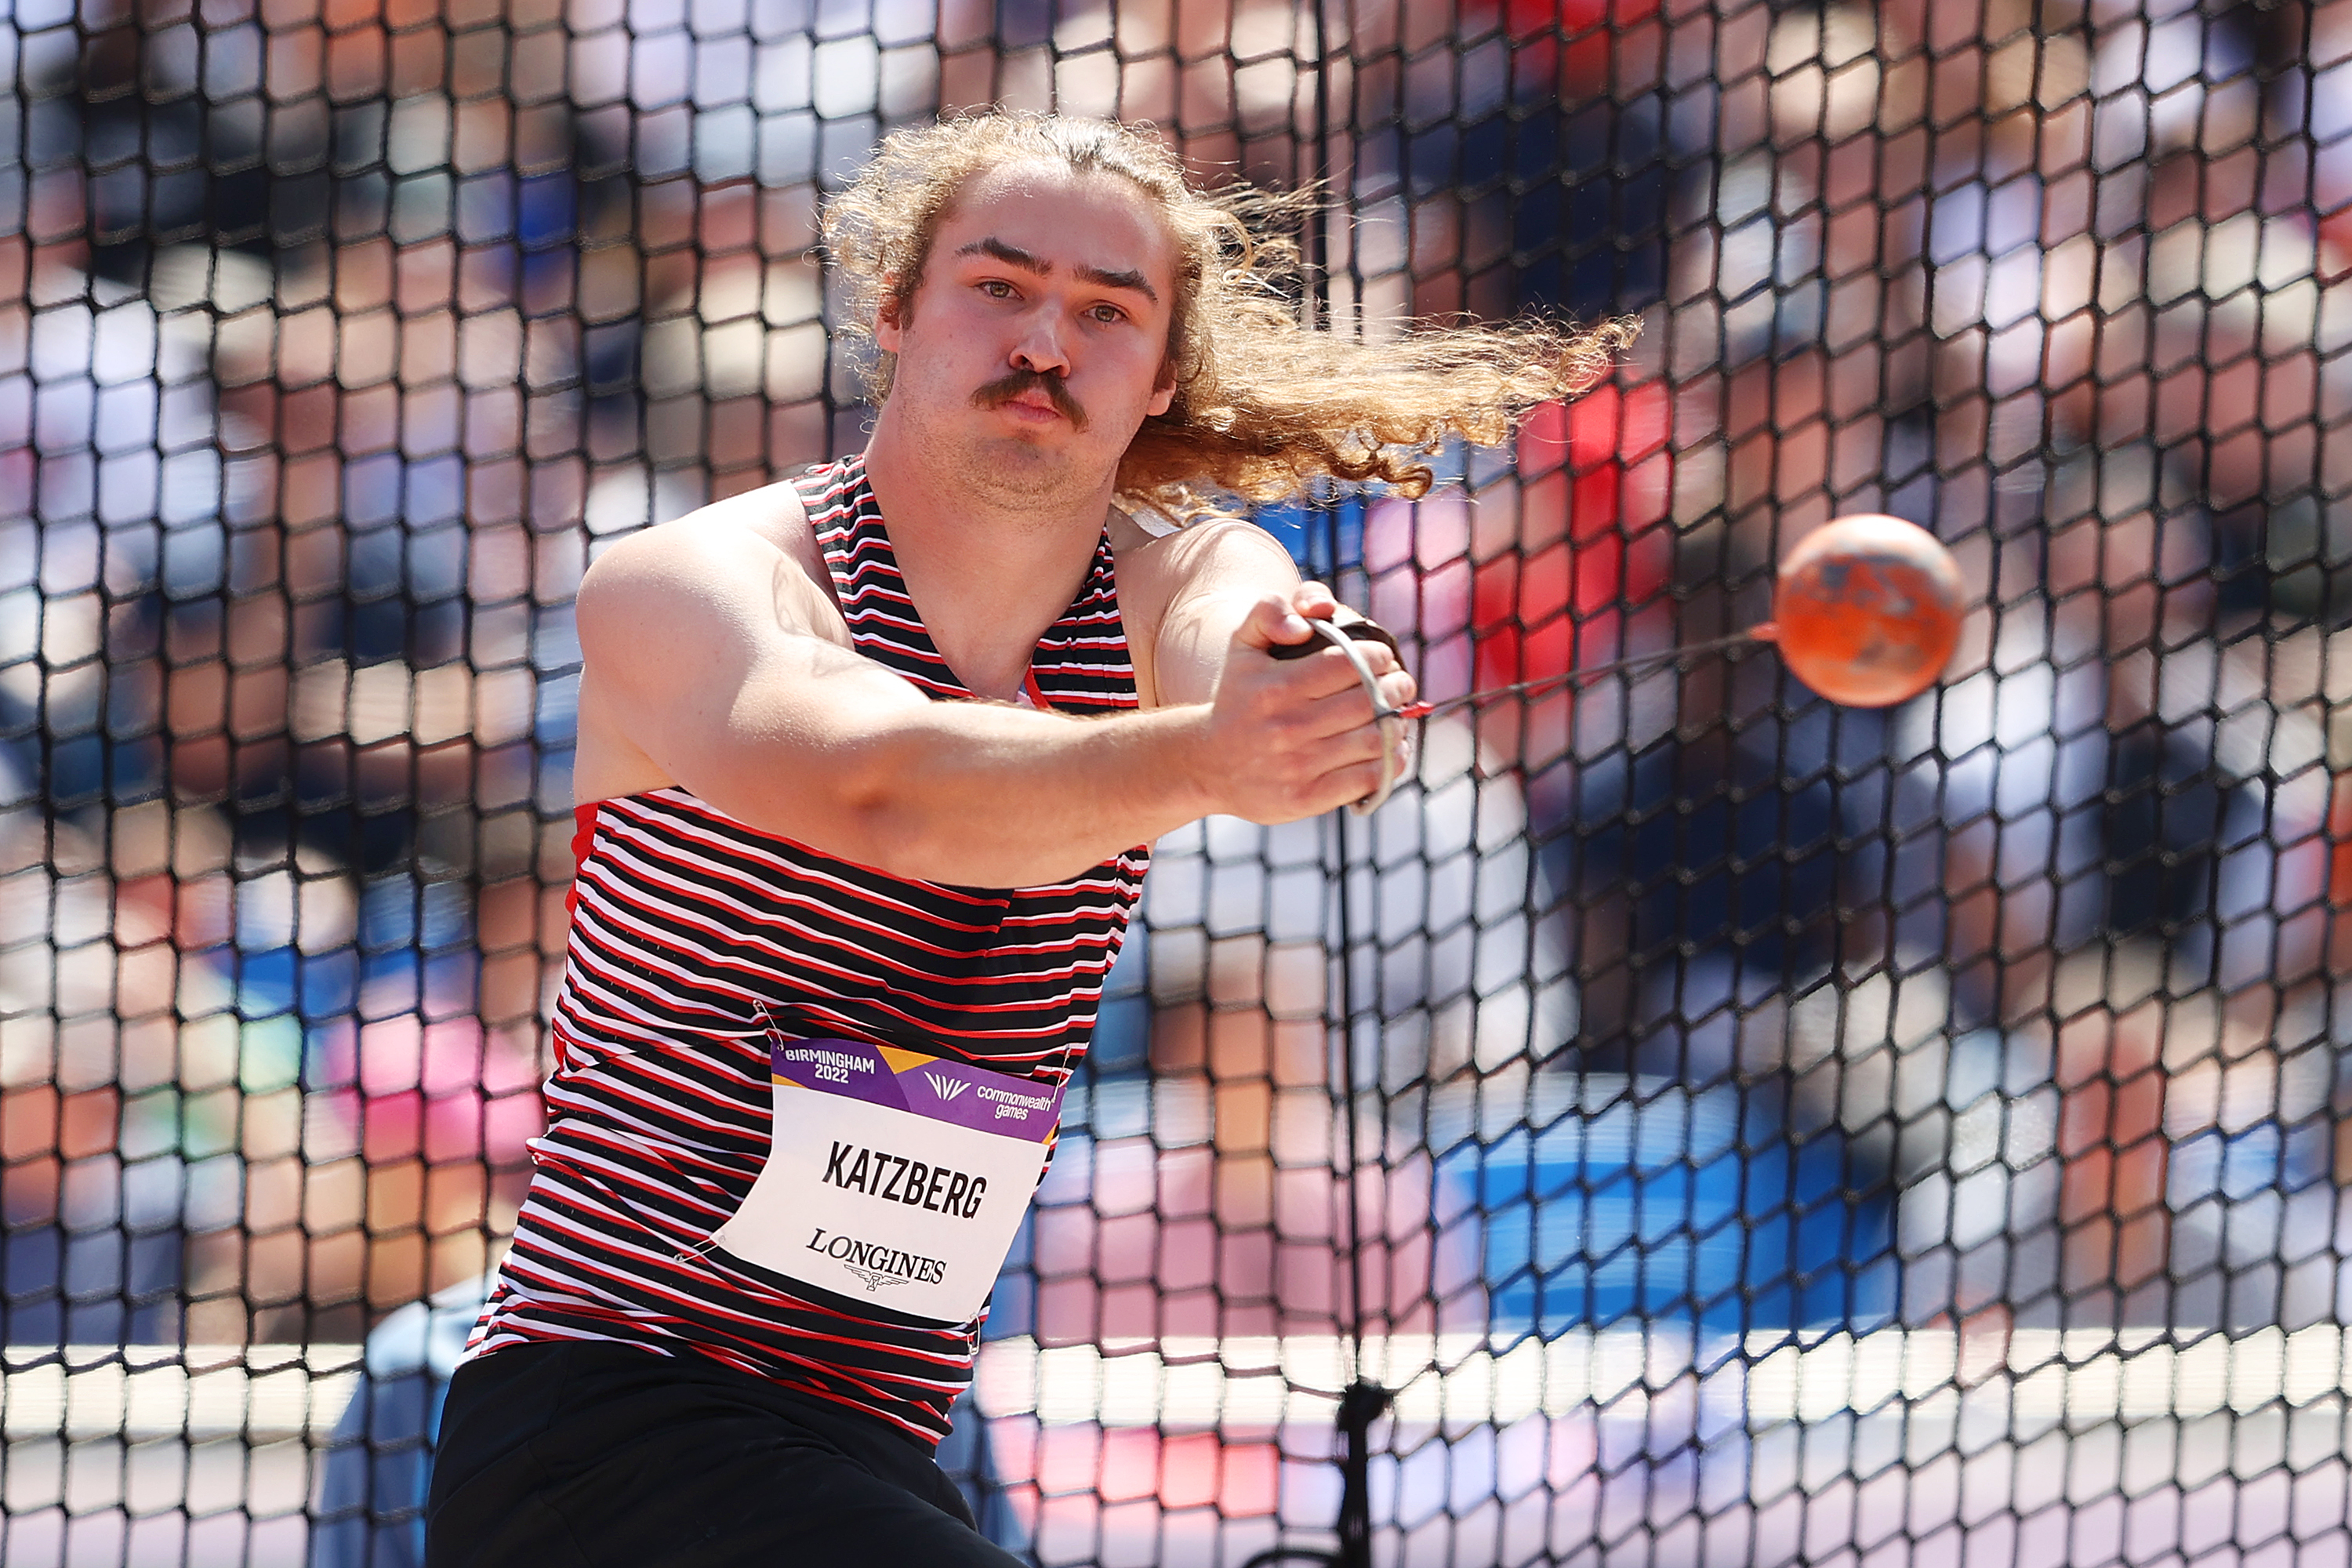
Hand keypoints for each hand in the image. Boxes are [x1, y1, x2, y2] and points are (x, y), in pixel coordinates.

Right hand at [1197, 583, 1417, 822]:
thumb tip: (1307, 620)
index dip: (1377, 657)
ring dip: (1397, 723)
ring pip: (1373, 740)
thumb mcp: (1242, 646)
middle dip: (1396, 687)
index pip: (1347, 664)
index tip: (1383, 658)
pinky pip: (1367, 778)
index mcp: (1275, 687)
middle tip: (1400, 682)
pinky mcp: (1306, 798)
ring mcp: (1298, 766)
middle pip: (1367, 702)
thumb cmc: (1237, 697)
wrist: (1206, 762)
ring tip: (1398, 713)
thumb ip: (1268, 612)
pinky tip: (1391, 747)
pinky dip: (1390, 761)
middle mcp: (1287, 727)